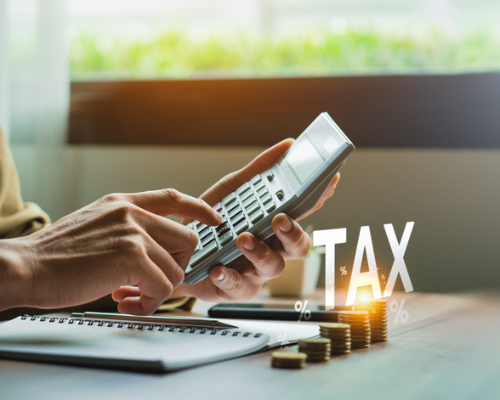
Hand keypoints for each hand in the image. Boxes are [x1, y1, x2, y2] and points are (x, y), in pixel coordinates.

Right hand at [12, 189, 221, 314]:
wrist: (24, 266)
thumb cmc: (53, 255)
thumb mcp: (93, 224)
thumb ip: (123, 228)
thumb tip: (149, 249)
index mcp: (123, 203)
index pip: (173, 198)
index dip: (199, 210)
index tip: (214, 220)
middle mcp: (132, 213)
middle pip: (186, 241)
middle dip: (175, 268)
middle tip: (151, 284)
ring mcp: (134, 233)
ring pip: (175, 269)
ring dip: (158, 292)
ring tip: (131, 298)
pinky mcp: (132, 257)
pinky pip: (162, 288)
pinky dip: (149, 303)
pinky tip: (127, 304)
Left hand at [113, 139, 339, 302]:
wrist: (172, 252)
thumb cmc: (209, 223)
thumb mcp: (231, 191)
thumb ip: (258, 171)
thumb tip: (288, 145)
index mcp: (274, 224)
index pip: (302, 212)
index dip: (318, 199)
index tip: (327, 182)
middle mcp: (271, 248)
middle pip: (298, 246)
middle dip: (293, 232)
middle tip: (279, 219)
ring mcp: (255, 271)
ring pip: (273, 267)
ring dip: (260, 251)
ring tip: (243, 238)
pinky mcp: (236, 289)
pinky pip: (240, 287)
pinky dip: (230, 277)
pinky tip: (219, 268)